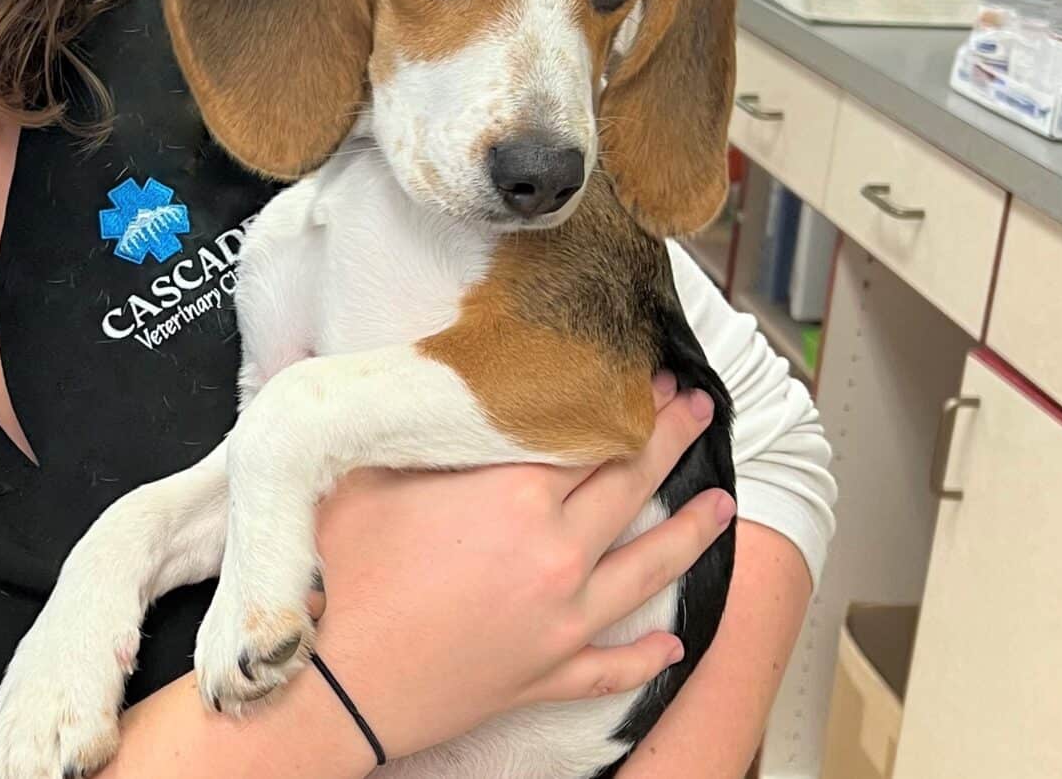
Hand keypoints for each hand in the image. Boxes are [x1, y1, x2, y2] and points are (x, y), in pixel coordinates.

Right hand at [306, 377, 732, 762]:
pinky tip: (672, 643)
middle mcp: (555, 553)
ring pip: (647, 569)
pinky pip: (614, 664)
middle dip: (671, 441)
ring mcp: (562, 620)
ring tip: (723, 507)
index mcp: (514, 494)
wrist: (338, 685)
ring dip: (690, 534)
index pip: (590, 434)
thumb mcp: (366, 476)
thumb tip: (408, 379)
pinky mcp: (550, 675)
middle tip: (697, 411)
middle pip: (630, 486)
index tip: (650, 375)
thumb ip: (403, 425)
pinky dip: (647, 655)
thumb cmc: (344, 577)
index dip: (625, 400)